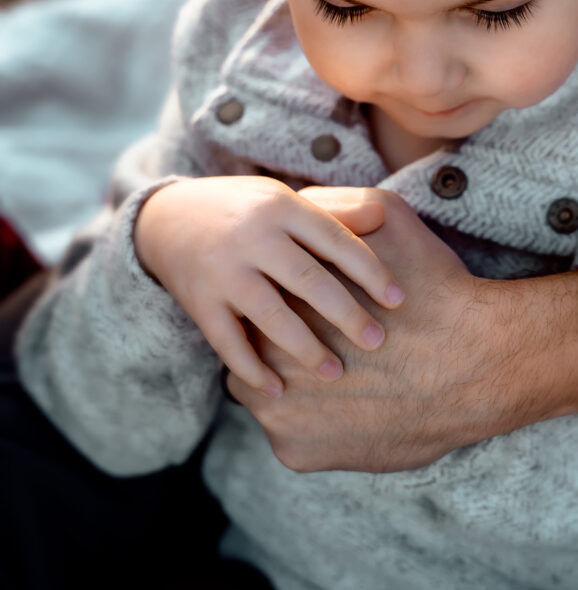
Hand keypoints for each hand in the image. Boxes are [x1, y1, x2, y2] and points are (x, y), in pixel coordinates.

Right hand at [133, 177, 403, 395]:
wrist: (167, 218)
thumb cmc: (247, 210)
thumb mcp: (286, 200)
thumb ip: (332, 212)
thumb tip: (381, 215)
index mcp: (280, 207)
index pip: (333, 239)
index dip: (369, 270)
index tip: (398, 300)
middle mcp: (251, 237)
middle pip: (306, 279)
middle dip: (345, 314)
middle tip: (377, 341)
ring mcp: (222, 271)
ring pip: (270, 316)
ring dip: (305, 348)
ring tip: (336, 372)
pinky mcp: (199, 303)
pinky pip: (228, 343)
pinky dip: (253, 369)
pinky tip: (279, 389)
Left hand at [226, 186, 495, 471]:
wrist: (474, 361)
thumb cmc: (431, 286)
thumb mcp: (388, 217)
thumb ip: (335, 206)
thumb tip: (303, 204)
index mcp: (277, 297)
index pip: (256, 297)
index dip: (282, 298)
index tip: (308, 301)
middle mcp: (262, 355)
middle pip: (253, 347)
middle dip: (277, 344)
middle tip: (320, 339)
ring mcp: (273, 411)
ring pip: (264, 397)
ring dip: (289, 388)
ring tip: (336, 377)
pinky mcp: (295, 454)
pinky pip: (290, 436)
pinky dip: (312, 425)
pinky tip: (348, 408)